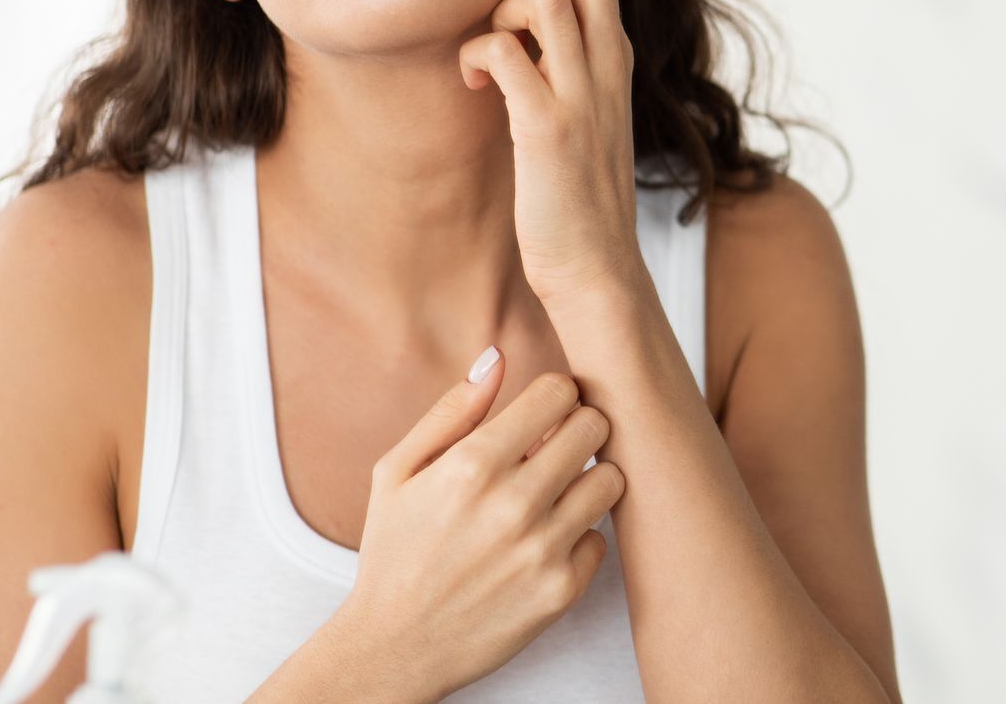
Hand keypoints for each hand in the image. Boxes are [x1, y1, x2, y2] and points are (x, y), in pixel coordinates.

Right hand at [338, 350, 625, 699]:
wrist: (394, 648)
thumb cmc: (395, 553)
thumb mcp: (398, 471)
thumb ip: (451, 410)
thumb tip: (496, 357)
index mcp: (472, 465)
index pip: (558, 392)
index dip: (553, 395)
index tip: (542, 412)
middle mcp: (513, 504)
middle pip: (594, 426)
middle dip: (577, 429)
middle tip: (555, 447)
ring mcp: (542, 550)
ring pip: (611, 478)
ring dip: (588, 478)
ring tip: (557, 491)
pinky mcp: (561, 590)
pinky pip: (602, 537)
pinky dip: (581, 535)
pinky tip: (547, 541)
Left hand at [459, 0, 642, 305]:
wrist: (597, 272)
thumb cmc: (572, 194)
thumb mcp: (573, 109)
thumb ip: (555, 58)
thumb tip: (510, 15)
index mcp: (612, 52)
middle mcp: (608, 62)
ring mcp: (584, 94)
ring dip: (500, 8)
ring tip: (488, 54)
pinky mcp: (552, 130)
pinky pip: (507, 53)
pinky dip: (481, 53)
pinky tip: (476, 82)